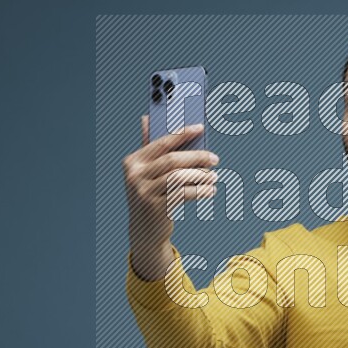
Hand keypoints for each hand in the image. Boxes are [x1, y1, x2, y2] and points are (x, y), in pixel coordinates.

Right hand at [122, 115, 218, 279]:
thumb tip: (147, 118)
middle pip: (172, 160)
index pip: (161, 143)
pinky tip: (210, 190)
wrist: (143, 230)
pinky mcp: (155, 207)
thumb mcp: (146, 172)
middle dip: (197, 157)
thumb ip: (149, 146)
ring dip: (201, 176)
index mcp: (132, 161)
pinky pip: (184, 194)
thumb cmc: (150, 193)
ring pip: (179, 177)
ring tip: (214, 177)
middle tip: (215, 158)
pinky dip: (200, 191)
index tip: (201, 128)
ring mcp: (143, 192)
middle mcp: (134, 176)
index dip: (182, 133)